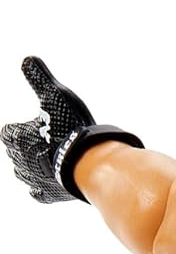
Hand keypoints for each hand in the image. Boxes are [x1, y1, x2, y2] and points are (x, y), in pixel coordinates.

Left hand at [2, 55, 142, 203]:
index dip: (15, 130)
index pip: (7, 133)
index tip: (22, 127)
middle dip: (20, 148)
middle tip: (33, 143)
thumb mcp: (53, 95)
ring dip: (26, 167)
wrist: (89, 163)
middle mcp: (22, 160)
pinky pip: (38, 194)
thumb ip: (39, 77)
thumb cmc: (70, 129)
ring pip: (22, 174)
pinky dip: (38, 190)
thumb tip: (27, 59)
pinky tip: (40, 188)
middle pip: (13, 154)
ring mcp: (35, 179)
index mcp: (18, 138)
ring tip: (36, 162)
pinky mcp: (50, 193)